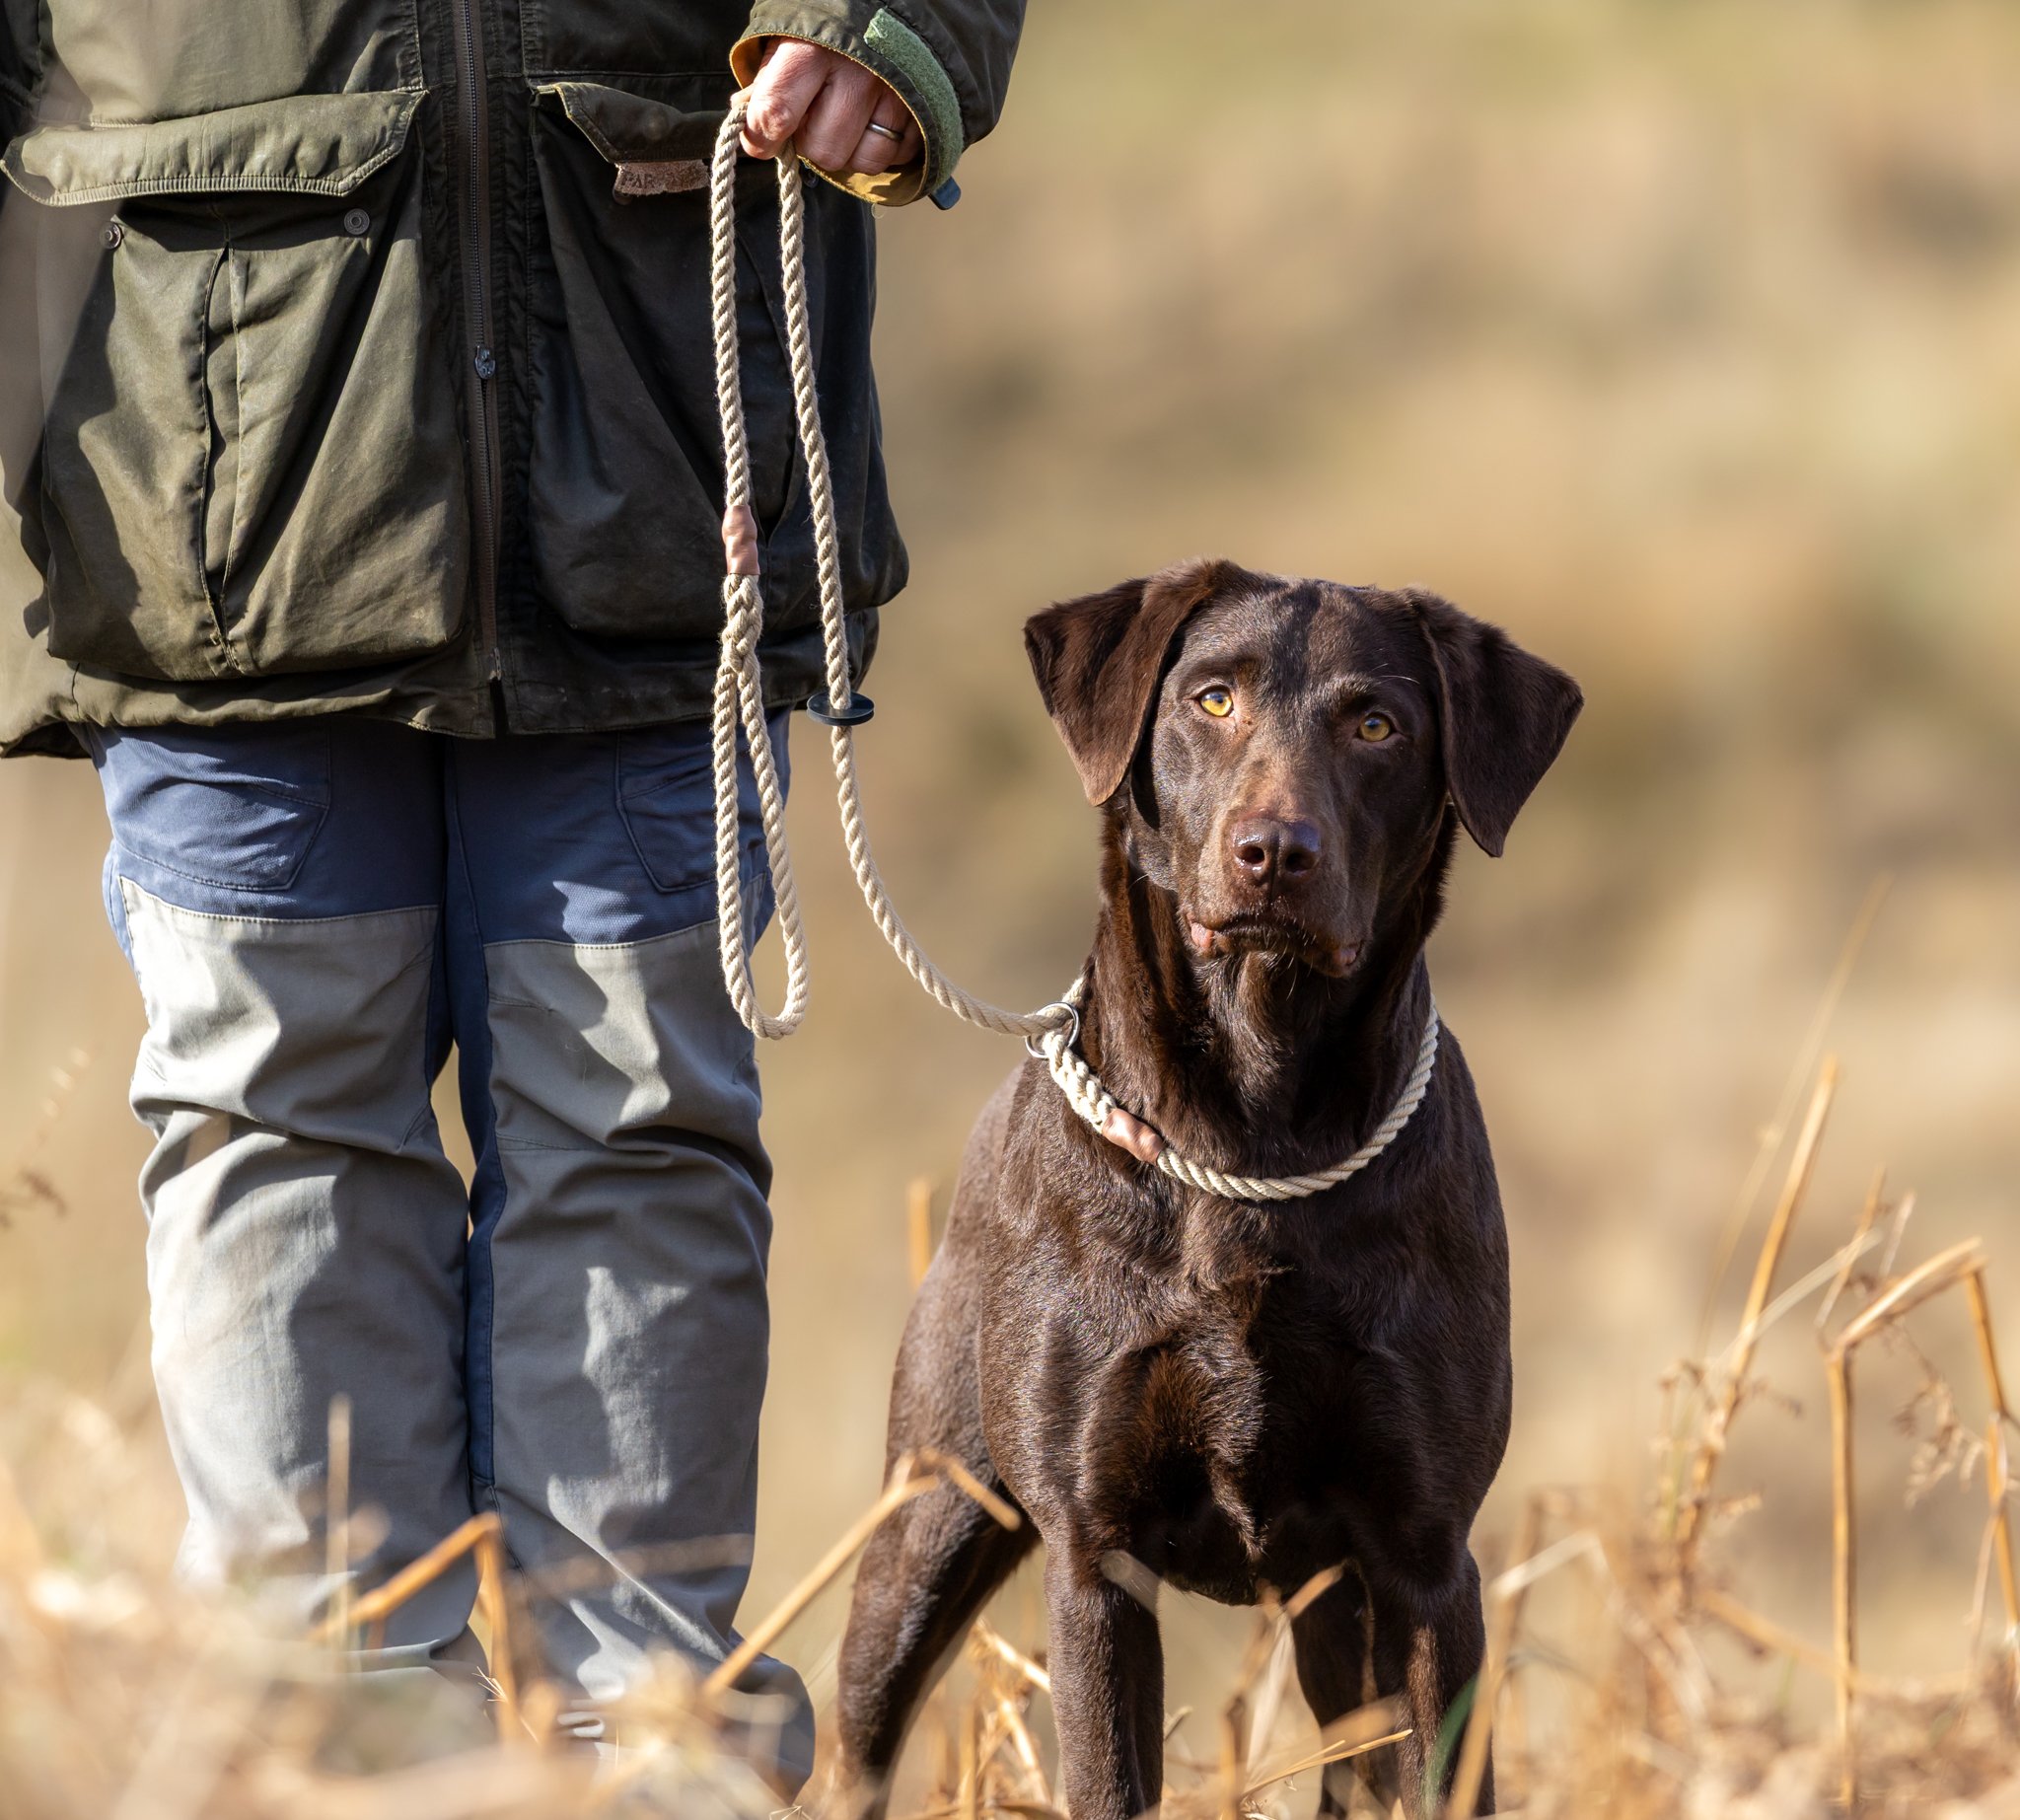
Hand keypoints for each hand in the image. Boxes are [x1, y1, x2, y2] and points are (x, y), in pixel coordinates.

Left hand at [738, 39, 921, 174]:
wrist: (888, 1)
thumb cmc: (827, 22)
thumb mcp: (789, 38)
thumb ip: (769, 82)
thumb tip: (752, 127)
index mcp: (813, 49)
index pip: (776, 113)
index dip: (761, 138)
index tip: (760, 141)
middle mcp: (857, 73)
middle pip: (823, 150)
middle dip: (812, 142)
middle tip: (814, 116)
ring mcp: (895, 94)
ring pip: (862, 161)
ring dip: (850, 149)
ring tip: (846, 120)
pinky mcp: (922, 111)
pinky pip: (895, 157)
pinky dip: (882, 146)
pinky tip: (874, 120)